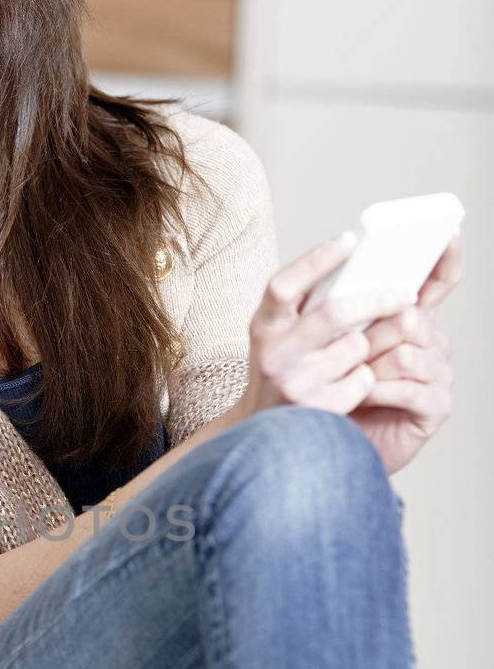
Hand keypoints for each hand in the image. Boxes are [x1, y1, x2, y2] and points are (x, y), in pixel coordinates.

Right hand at [238, 232, 418, 418]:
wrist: (265, 428)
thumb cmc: (283, 365)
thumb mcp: (280, 332)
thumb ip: (306, 303)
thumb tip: (356, 262)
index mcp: (263, 327)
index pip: (283, 286)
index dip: (315, 260)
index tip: (350, 239)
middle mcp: (274, 355)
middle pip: (333, 314)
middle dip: (376, 299)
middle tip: (405, 293)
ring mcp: (296, 385)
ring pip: (356, 348)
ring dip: (368, 344)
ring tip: (358, 349)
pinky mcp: (320, 410)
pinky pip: (363, 379)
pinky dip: (365, 375)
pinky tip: (351, 379)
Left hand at [346, 235, 459, 474]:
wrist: (331, 445)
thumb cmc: (331, 392)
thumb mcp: (331, 345)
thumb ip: (344, 314)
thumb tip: (344, 279)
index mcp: (411, 322)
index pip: (437, 283)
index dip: (445, 260)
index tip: (448, 234)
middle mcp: (432, 344)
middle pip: (410, 317)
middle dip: (370, 331)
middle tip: (343, 347)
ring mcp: (439, 374)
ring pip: (407, 352)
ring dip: (369, 365)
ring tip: (347, 378)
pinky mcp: (436, 406)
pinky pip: (407, 388)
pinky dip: (376, 391)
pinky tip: (361, 396)